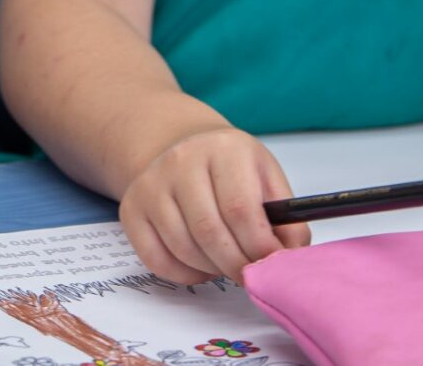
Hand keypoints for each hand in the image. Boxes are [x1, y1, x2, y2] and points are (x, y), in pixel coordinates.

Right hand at [118, 126, 309, 283]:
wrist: (183, 147)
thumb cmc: (233, 170)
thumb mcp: (266, 179)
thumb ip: (286, 219)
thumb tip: (290, 259)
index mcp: (224, 149)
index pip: (240, 210)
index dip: (259, 248)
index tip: (271, 266)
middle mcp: (182, 160)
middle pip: (210, 232)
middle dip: (236, 265)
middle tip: (250, 275)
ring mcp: (151, 183)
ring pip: (183, 248)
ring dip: (212, 270)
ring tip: (227, 264)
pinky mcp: (132, 207)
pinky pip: (156, 258)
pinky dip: (183, 274)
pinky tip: (200, 264)